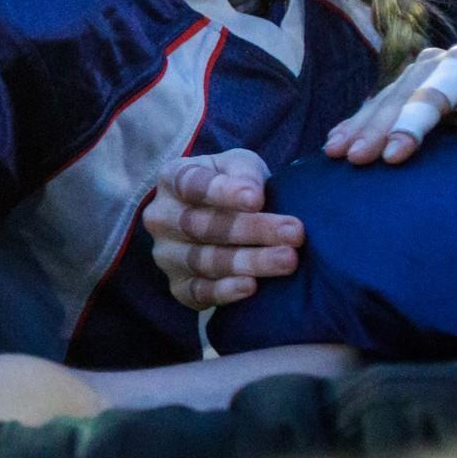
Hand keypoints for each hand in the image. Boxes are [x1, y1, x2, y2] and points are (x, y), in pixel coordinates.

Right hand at [143, 148, 302, 310]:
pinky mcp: (177, 285)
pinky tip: (251, 287)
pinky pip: (197, 292)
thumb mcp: (240, 165)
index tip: (256, 199)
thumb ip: (244, 172)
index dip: (223, 192)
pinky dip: (224, 291)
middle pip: (202, 226)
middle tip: (294, 233)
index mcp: (173, 179)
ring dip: (249, 262)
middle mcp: (162, 217)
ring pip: (204, 260)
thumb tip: (252, 194)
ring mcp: (166, 254)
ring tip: (288, 260)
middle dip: (252, 230)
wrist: (222, 218)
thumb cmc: (235, 186)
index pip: (193, 184)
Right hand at [323, 44, 456, 164]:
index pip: (432, 96)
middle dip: (373, 128)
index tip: (391, 157)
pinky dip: (358, 125)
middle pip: (399, 98)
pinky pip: (378, 107)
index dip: (410, 125)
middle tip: (352, 159)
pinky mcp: (408, 89)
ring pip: (382, 102)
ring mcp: (419, 75)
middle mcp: (437, 63)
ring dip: (357, 128)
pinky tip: (336, 142)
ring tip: (334, 153)